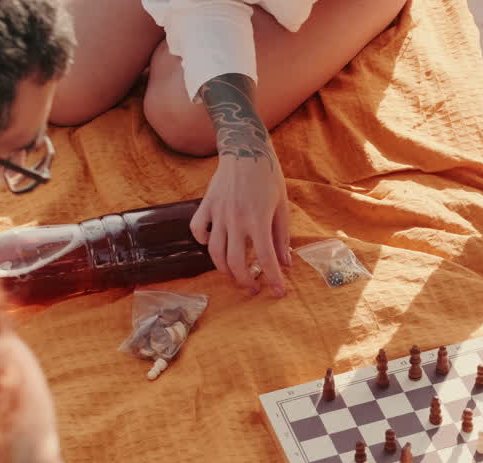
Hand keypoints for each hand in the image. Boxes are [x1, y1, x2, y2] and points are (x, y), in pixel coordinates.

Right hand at [190, 153, 291, 296]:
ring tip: (234, 274)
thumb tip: (285, 263)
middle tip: (253, 288)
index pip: (266, 259)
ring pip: (214, 252)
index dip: (273, 279)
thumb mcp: (281, 206)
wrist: (246, 148)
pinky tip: (212, 245)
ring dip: (224, 269)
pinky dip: (203, 242)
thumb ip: (282, 236)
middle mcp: (236, 220)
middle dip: (244, 281)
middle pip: (236, 263)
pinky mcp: (206, 205)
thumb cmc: (268, 176)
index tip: (278, 293)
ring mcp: (218, 213)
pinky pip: (198, 229)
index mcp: (258, 221)